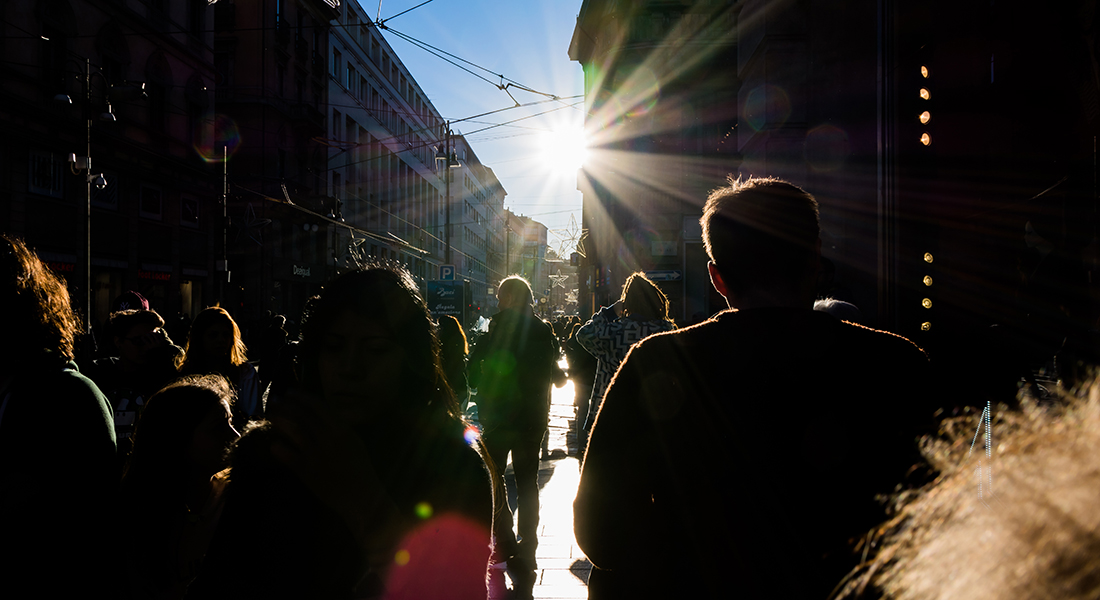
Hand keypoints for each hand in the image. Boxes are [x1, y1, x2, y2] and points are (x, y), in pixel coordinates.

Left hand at [267, 392, 409, 562]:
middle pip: (302, 415)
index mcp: (342, 429)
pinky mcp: (305, 471)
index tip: (290, 393)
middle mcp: (327, 438)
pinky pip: (287, 456)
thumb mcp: (354, 442)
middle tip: (273, 401)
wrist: (360, 496)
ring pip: (292, 430)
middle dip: (285, 406)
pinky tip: (273, 444)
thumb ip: (339, 428)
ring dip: (279, 420)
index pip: (318, 406)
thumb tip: (320, 415)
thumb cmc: (361, 469)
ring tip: (270, 414)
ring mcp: (315, 454)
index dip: (301, 398)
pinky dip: (278, 448)